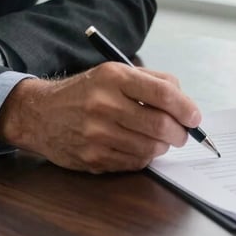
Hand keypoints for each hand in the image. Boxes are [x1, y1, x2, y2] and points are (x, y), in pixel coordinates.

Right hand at [0, 62, 202, 172]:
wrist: (40, 114)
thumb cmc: (86, 91)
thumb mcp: (115, 72)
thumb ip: (153, 81)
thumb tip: (185, 102)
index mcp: (114, 78)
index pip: (163, 93)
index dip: (186, 108)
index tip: (195, 117)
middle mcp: (104, 105)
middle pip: (160, 125)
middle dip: (180, 133)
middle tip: (184, 133)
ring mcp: (96, 134)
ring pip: (150, 147)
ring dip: (164, 146)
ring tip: (161, 139)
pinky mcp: (92, 158)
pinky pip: (134, 162)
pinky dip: (145, 157)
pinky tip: (140, 147)